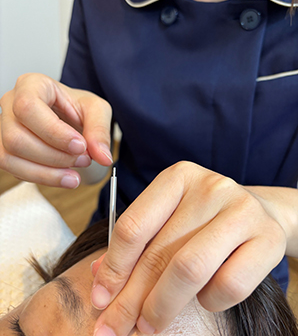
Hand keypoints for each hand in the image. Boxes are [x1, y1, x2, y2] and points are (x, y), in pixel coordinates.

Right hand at [0, 73, 112, 186]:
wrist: (69, 119)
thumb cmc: (76, 108)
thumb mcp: (96, 110)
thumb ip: (100, 131)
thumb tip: (103, 156)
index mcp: (32, 85)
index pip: (28, 107)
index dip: (53, 132)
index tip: (79, 145)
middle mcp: (10, 104)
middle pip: (16, 137)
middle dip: (54, 156)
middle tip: (83, 159)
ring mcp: (3, 128)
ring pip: (10, 157)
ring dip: (47, 172)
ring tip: (74, 173)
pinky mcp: (4, 150)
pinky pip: (14, 170)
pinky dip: (41, 178)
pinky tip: (62, 177)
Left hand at [91, 161, 288, 335]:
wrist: (259, 212)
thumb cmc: (204, 218)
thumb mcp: (169, 218)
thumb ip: (137, 242)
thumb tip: (99, 278)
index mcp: (178, 177)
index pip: (134, 226)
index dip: (113, 267)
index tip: (100, 298)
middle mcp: (210, 188)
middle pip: (158, 253)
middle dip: (130, 299)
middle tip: (113, 327)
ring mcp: (242, 211)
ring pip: (190, 270)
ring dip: (162, 306)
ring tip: (148, 325)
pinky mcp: (268, 238)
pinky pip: (228, 285)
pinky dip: (208, 302)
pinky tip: (202, 300)